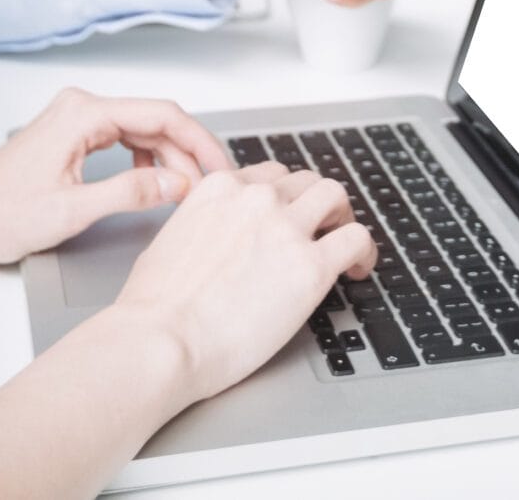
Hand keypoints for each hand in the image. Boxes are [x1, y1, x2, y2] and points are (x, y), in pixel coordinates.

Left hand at [0, 87, 233, 269]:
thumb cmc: (0, 216)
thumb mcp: (74, 210)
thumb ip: (132, 192)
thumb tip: (178, 184)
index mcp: (82, 113)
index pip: (161, 114)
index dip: (198, 140)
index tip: (220, 166)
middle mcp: (79, 107)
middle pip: (154, 119)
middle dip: (186, 153)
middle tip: (208, 188)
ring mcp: (75, 120)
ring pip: (141, 129)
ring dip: (167, 157)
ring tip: (185, 190)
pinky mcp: (72, 136)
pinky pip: (123, 138)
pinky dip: (145, 158)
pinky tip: (153, 181)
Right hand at [104, 162, 376, 403]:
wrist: (161, 341)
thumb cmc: (154, 308)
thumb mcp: (170, 241)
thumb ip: (203, 226)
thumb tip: (216, 239)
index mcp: (219, 189)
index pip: (268, 176)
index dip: (284, 198)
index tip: (289, 216)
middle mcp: (256, 199)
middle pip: (304, 182)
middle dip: (315, 204)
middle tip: (321, 229)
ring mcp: (286, 228)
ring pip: (335, 196)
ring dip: (341, 218)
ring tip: (343, 245)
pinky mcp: (311, 266)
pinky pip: (356, 239)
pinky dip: (363, 251)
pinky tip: (357, 269)